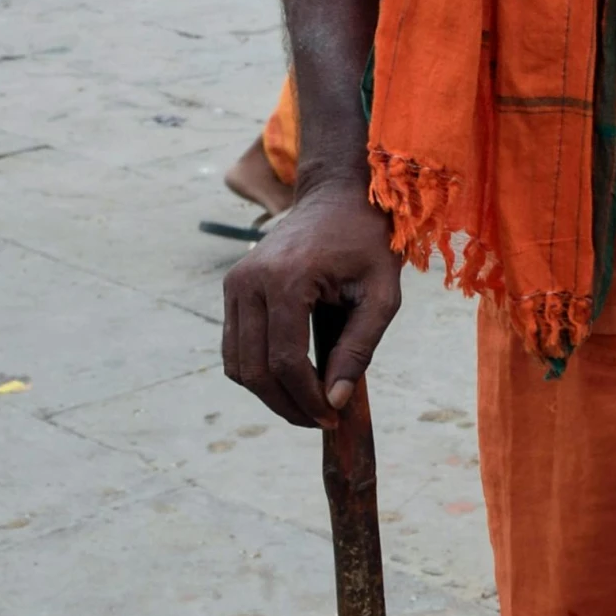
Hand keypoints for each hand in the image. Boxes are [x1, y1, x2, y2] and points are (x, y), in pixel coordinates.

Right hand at [221, 181, 402, 428]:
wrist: (339, 194)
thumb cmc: (367, 240)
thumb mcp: (382, 293)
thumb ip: (360, 347)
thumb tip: (333, 400)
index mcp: (287, 278)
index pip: (286, 361)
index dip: (307, 400)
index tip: (331, 419)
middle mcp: (251, 280)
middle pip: (254, 369)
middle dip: (286, 405)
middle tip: (320, 420)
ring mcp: (236, 282)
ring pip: (237, 363)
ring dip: (269, 393)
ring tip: (307, 404)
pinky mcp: (233, 285)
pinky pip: (235, 345)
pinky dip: (258, 370)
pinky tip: (292, 378)